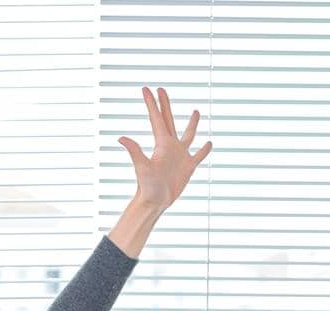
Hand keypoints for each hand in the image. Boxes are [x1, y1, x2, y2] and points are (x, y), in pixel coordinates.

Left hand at [117, 87, 212, 212]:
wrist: (155, 203)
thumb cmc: (147, 187)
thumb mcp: (142, 167)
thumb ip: (134, 151)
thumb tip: (121, 137)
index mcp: (161, 144)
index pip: (157, 118)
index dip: (152, 103)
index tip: (148, 88)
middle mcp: (170, 147)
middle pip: (169, 120)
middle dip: (165, 105)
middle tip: (162, 89)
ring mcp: (180, 156)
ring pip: (188, 135)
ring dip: (192, 123)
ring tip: (196, 111)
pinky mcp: (188, 167)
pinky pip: (199, 155)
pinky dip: (204, 149)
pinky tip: (209, 143)